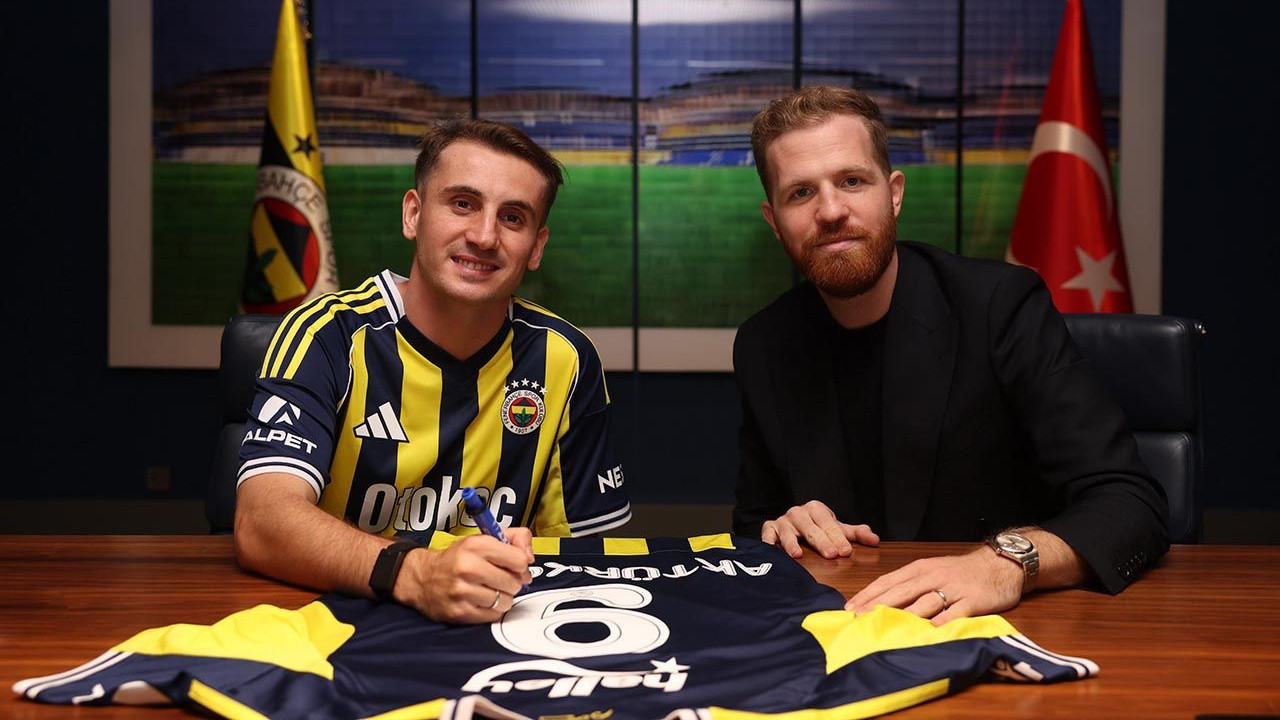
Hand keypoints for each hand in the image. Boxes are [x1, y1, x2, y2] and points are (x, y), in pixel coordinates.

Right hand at [394, 527, 533, 622]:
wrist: (422, 577)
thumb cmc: (458, 558)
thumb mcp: (484, 538)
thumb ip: (515, 538)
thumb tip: (530, 557)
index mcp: (477, 545)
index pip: (520, 560)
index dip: (522, 565)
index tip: (515, 567)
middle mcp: (468, 567)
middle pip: (514, 583)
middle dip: (513, 583)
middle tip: (502, 580)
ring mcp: (463, 592)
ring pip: (506, 601)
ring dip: (503, 598)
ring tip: (490, 590)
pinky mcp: (460, 612)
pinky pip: (494, 615)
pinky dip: (492, 610)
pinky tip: (482, 600)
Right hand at [760, 500, 879, 558]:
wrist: (794, 524)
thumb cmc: (819, 528)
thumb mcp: (838, 529)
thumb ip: (857, 534)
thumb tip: (875, 541)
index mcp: (817, 509)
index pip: (829, 524)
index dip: (837, 537)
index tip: (845, 551)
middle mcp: (799, 512)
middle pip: (811, 529)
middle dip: (821, 542)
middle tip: (831, 555)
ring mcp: (783, 521)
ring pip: (788, 532)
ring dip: (792, 543)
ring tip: (798, 555)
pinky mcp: (770, 528)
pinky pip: (768, 534)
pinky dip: (770, 542)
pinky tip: (772, 551)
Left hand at [845, 545, 1023, 624]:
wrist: (1000, 564)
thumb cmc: (960, 572)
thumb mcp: (932, 571)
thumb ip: (910, 585)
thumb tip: (880, 601)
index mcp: (920, 569)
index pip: (887, 581)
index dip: (868, 594)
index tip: (849, 607)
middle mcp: (933, 576)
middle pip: (901, 591)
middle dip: (878, 605)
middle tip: (859, 618)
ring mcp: (952, 588)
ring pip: (925, 601)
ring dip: (904, 614)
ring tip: (885, 626)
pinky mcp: (972, 601)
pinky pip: (954, 612)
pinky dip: (941, 621)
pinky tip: (928, 630)